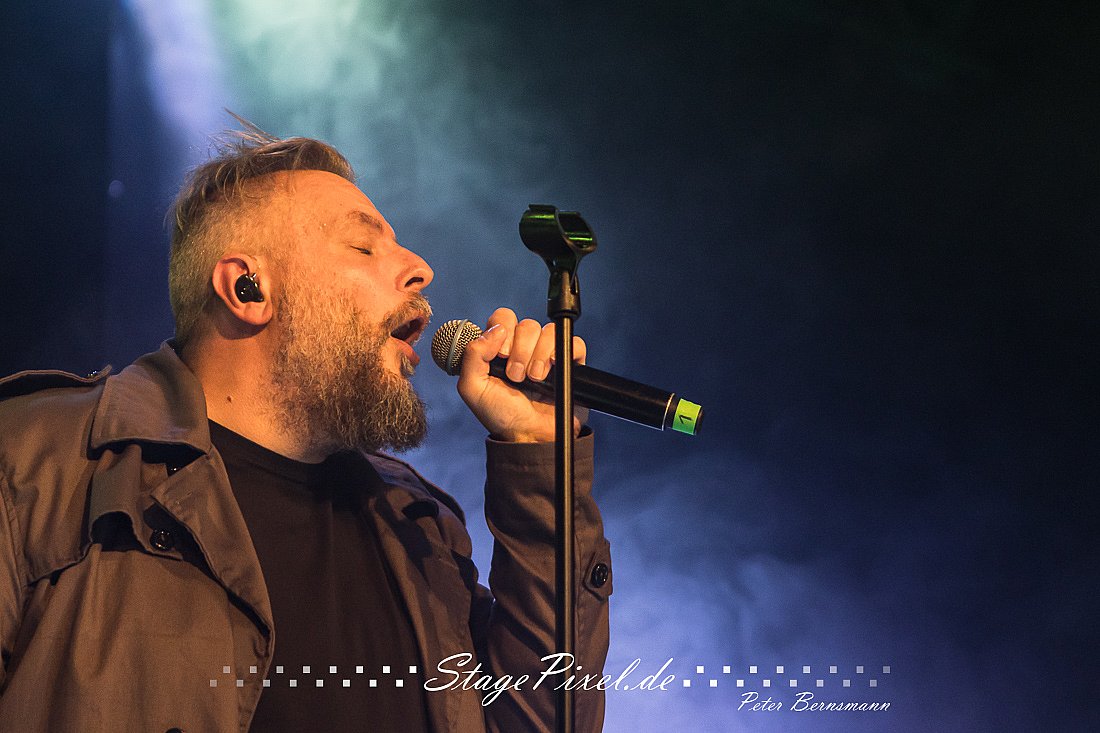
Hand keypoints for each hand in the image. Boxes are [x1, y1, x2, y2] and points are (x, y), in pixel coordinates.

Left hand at [457, 308, 587, 442]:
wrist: (531, 436)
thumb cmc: (502, 416)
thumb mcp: (473, 389)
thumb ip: (472, 355)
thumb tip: (495, 330)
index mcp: (500, 348)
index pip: (503, 318)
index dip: (503, 331)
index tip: (500, 355)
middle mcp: (524, 347)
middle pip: (526, 324)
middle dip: (520, 350)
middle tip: (515, 376)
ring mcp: (547, 354)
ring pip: (547, 331)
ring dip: (538, 357)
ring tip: (534, 380)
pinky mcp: (569, 362)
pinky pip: (572, 342)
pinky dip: (561, 352)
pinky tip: (554, 370)